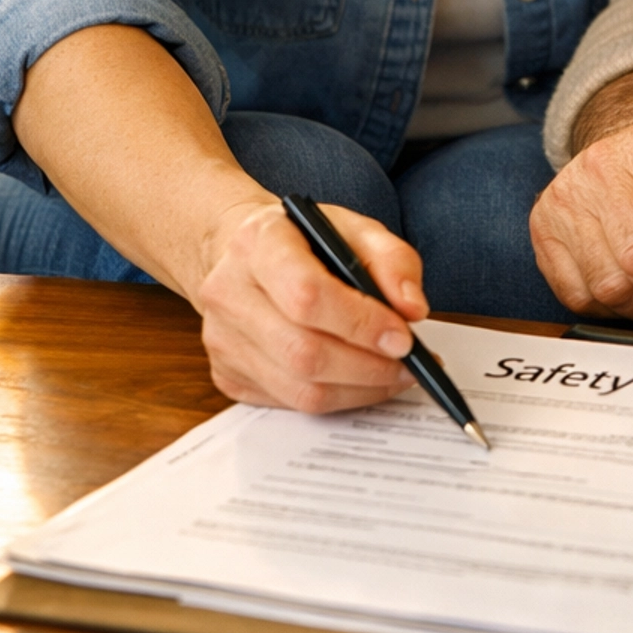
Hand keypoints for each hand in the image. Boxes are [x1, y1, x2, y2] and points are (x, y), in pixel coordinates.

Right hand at [194, 195, 428, 412]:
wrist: (244, 254)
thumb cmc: (303, 241)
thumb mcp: (354, 229)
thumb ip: (392, 260)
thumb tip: (412, 310)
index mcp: (258, 244)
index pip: (307, 295)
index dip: (360, 323)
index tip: (403, 337)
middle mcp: (228, 292)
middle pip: (303, 351)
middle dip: (368, 367)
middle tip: (410, 365)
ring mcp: (221, 339)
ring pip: (299, 388)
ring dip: (359, 389)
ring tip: (395, 375)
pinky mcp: (226, 374)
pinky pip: (289, 403)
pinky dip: (337, 399)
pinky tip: (362, 381)